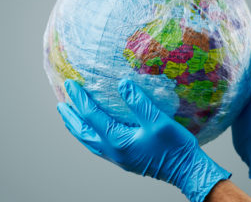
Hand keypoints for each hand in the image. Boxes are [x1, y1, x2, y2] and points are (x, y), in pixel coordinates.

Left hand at [57, 79, 229, 201]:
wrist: (186, 169)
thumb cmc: (174, 146)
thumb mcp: (157, 121)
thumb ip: (138, 102)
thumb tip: (122, 84)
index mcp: (118, 140)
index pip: (91, 116)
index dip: (80, 99)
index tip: (71, 85)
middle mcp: (113, 151)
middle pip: (83, 133)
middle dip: (71, 118)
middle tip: (61, 105)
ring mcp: (119, 157)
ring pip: (90, 142)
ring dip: (78, 129)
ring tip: (72, 118)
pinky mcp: (125, 160)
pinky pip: (99, 147)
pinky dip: (90, 136)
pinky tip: (95, 132)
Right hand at [232, 26, 250, 178]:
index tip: (248, 22)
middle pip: (249, 57)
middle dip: (243, 42)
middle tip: (230, 30)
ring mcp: (244, 90)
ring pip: (238, 68)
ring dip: (232, 55)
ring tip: (219, 43)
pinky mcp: (234, 98)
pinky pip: (229, 80)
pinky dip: (223, 71)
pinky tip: (211, 67)